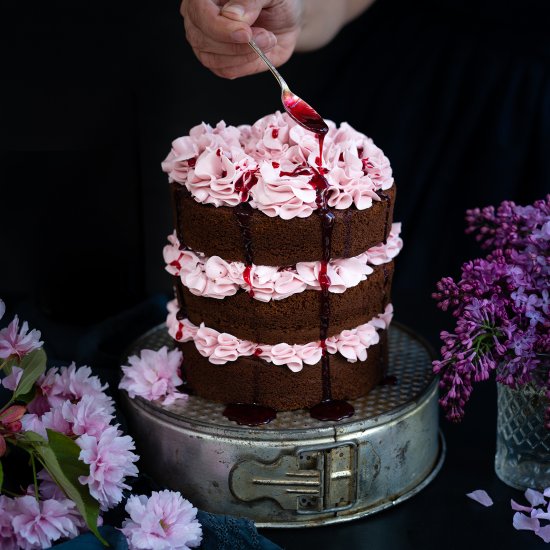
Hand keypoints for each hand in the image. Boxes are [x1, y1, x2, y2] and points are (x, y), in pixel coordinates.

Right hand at [180, 0, 302, 78]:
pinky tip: (261, 51)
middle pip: (202, 40)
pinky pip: (226, 71)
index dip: (221, 28)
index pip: (199, 14)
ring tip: (267, 39)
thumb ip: (249, 0)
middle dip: (236, 45)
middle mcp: (200, 19)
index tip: (246, 34)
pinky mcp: (219, 62)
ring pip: (212, 59)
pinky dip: (246, 64)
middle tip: (265, 36)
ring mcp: (207, 43)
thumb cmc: (274, 1)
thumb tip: (233, 15)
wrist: (285, 20)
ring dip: (243, 55)